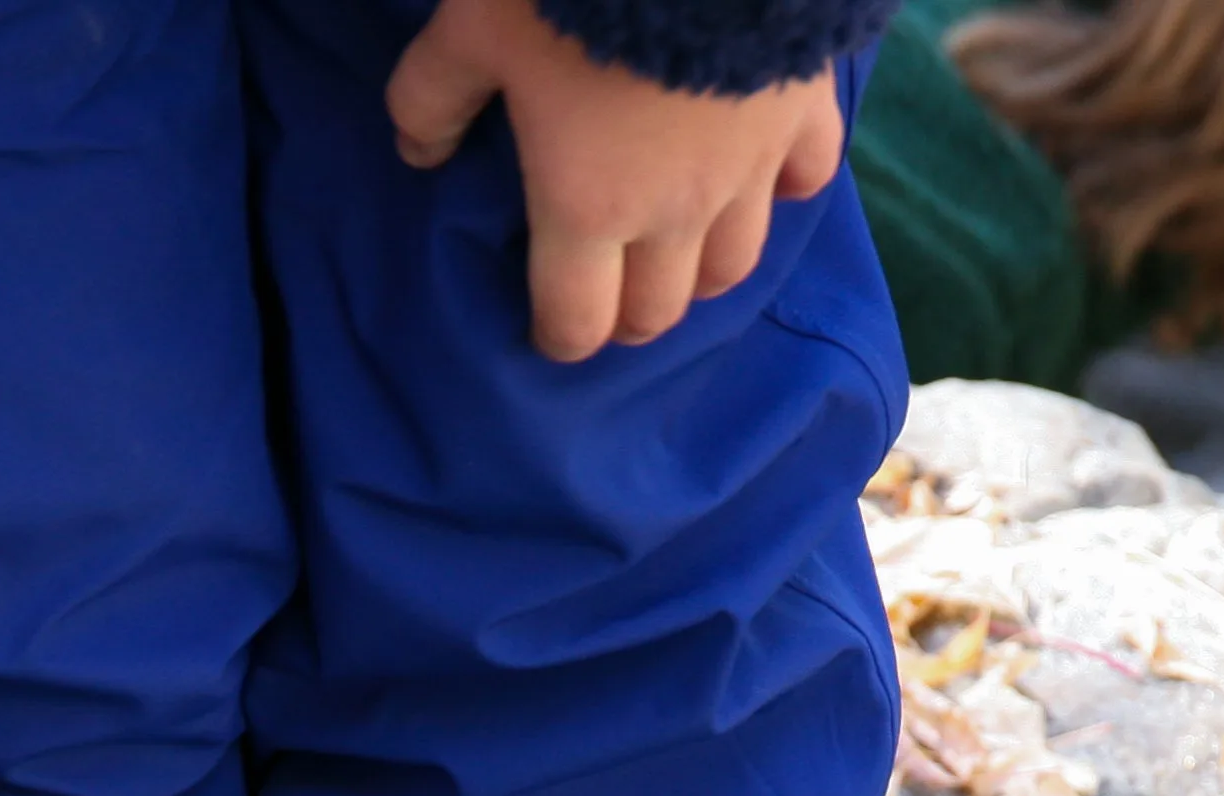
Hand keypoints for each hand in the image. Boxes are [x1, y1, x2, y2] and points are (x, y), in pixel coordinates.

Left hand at [388, 0, 845, 360]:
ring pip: (732, 268)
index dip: (557, 337)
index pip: (577, 320)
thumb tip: (419, 153)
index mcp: (586, 205)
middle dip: (626, 317)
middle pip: (657, 311)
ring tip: (677, 254)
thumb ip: (434, 96)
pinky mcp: (801, 122)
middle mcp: (673, 214)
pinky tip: (764, 179)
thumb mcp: (472, 28)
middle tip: (605, 294)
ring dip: (698, 275)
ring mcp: (747, 175)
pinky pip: (804, 183)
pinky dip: (782, 193)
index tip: (546, 330)